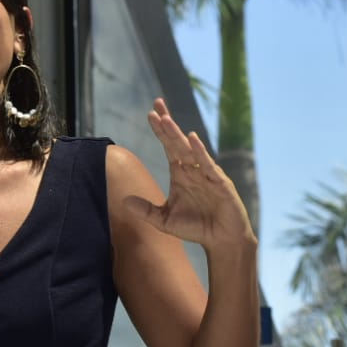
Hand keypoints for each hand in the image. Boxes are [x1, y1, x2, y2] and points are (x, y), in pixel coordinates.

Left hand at [126, 99, 254, 249]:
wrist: (222, 240)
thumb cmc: (196, 228)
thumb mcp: (165, 221)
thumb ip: (146, 210)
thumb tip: (124, 200)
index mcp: (180, 173)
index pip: (168, 147)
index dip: (160, 131)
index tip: (150, 114)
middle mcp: (193, 169)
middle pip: (177, 142)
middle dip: (167, 124)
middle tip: (156, 106)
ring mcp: (207, 173)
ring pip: (189, 150)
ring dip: (177, 134)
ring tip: (166, 119)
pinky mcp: (219, 182)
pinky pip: (208, 164)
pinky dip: (199, 151)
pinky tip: (191, 138)